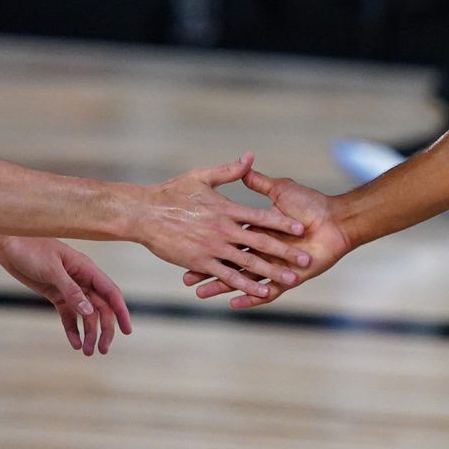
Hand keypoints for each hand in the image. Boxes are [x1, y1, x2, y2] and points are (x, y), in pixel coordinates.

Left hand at [0, 235, 132, 355]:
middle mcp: (82, 280)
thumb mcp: (51, 270)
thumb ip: (71, 291)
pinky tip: (74, 343)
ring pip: (86, 314)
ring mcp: (69, 288)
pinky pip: (68, 315)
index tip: (127, 331)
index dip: (121, 312)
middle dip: (104, 329)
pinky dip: (72, 330)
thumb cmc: (31, 248)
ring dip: (88, 333)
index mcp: (87, 269)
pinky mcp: (56, 295)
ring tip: (86, 352)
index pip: (111, 293)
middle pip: (100, 308)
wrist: (8, 244)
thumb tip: (88, 312)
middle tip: (102, 350)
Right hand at [134, 152, 310, 299]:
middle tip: (306, 260)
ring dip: (271, 273)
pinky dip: (245, 286)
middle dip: (286, 253)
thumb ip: (230, 170)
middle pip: (261, 244)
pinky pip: (227, 277)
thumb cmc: (171, 192)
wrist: (143, 213)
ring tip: (292, 280)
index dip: (282, 222)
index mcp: (226, 210)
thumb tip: (250, 156)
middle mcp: (223, 231)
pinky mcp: (200, 263)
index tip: (301, 227)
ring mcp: (212, 249)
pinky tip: (262, 292)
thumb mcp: (202, 177)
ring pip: (248, 264)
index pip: (261, 217)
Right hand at [182, 167, 350, 308]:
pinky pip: (265, 290)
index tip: (185, 241)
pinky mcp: (284, 276)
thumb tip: (247, 161)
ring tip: (201, 294)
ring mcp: (269, 262)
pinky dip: (251, 296)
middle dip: (209, 269)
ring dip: (221, 285)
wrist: (338, 221)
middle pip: (226, 258)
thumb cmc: (311, 201)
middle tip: (186, 279)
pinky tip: (235, 303)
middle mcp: (258, 246)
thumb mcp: (281, 188)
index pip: (223, 234)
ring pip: (242, 275)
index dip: (208, 239)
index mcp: (253, 226)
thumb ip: (260, 181)